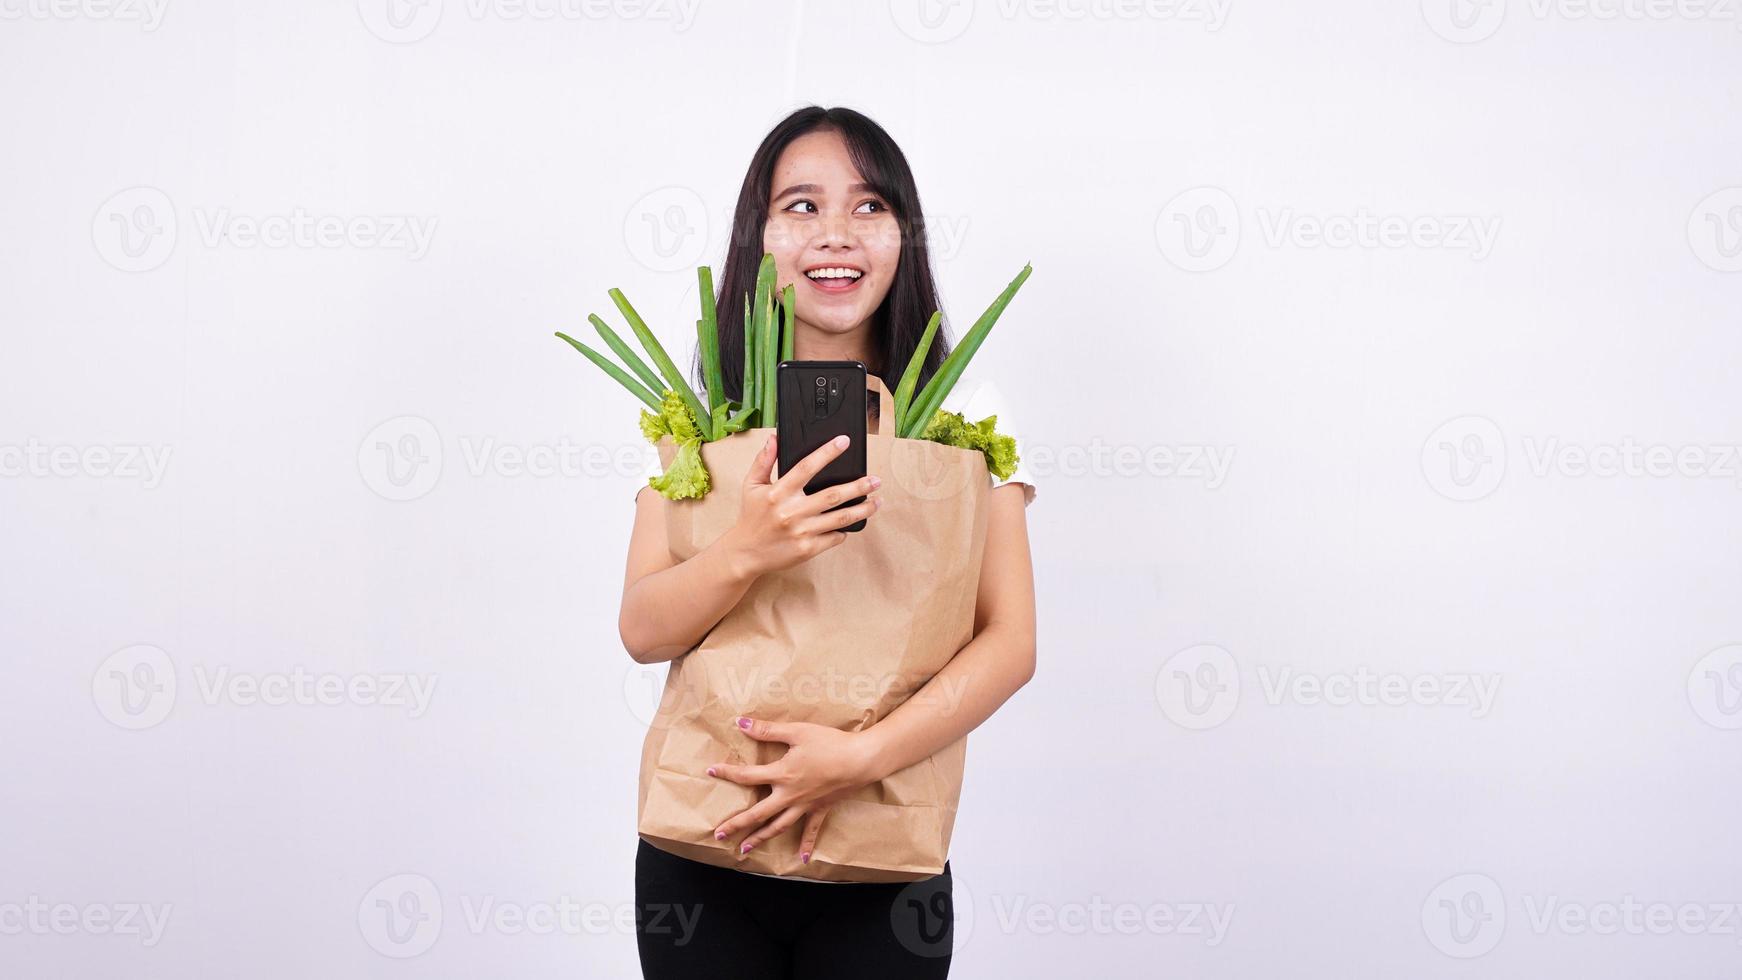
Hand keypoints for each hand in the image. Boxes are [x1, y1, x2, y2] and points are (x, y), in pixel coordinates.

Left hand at [707, 716, 882, 862]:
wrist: (861, 760)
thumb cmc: (830, 743)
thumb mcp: (797, 732)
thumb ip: (768, 730)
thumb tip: (740, 723)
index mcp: (781, 774)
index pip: (747, 776)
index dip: (727, 772)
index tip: (711, 771)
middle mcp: (789, 795)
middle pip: (757, 813)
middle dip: (736, 824)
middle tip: (718, 834)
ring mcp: (805, 805)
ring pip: (778, 826)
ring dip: (760, 838)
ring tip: (744, 849)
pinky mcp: (821, 809)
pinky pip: (811, 830)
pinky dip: (806, 844)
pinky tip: (801, 859)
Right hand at [718, 433, 880, 578]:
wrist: (745, 553)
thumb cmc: (751, 516)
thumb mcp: (751, 485)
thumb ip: (764, 461)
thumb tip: (775, 438)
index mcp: (778, 492)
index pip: (806, 467)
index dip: (827, 453)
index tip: (844, 442)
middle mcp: (791, 512)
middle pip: (833, 495)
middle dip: (858, 486)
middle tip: (876, 480)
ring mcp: (801, 532)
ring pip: (840, 518)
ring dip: (862, 509)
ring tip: (877, 501)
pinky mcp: (807, 549)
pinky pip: (834, 538)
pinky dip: (844, 530)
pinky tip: (852, 522)